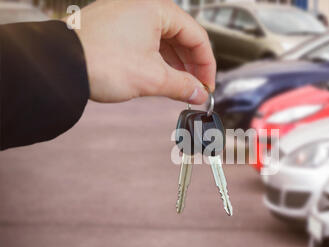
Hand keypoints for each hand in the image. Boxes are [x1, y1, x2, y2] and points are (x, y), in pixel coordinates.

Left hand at [73, 0, 214, 103]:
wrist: (60, 64)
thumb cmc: (101, 61)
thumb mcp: (152, 78)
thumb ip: (183, 86)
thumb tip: (198, 94)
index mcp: (157, 8)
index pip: (197, 36)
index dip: (206, 65)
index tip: (206, 86)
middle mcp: (143, 5)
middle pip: (182, 36)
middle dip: (191, 66)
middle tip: (195, 89)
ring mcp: (126, 14)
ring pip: (163, 39)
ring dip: (175, 64)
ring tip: (179, 87)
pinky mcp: (114, 26)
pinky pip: (146, 41)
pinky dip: (157, 59)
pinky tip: (160, 76)